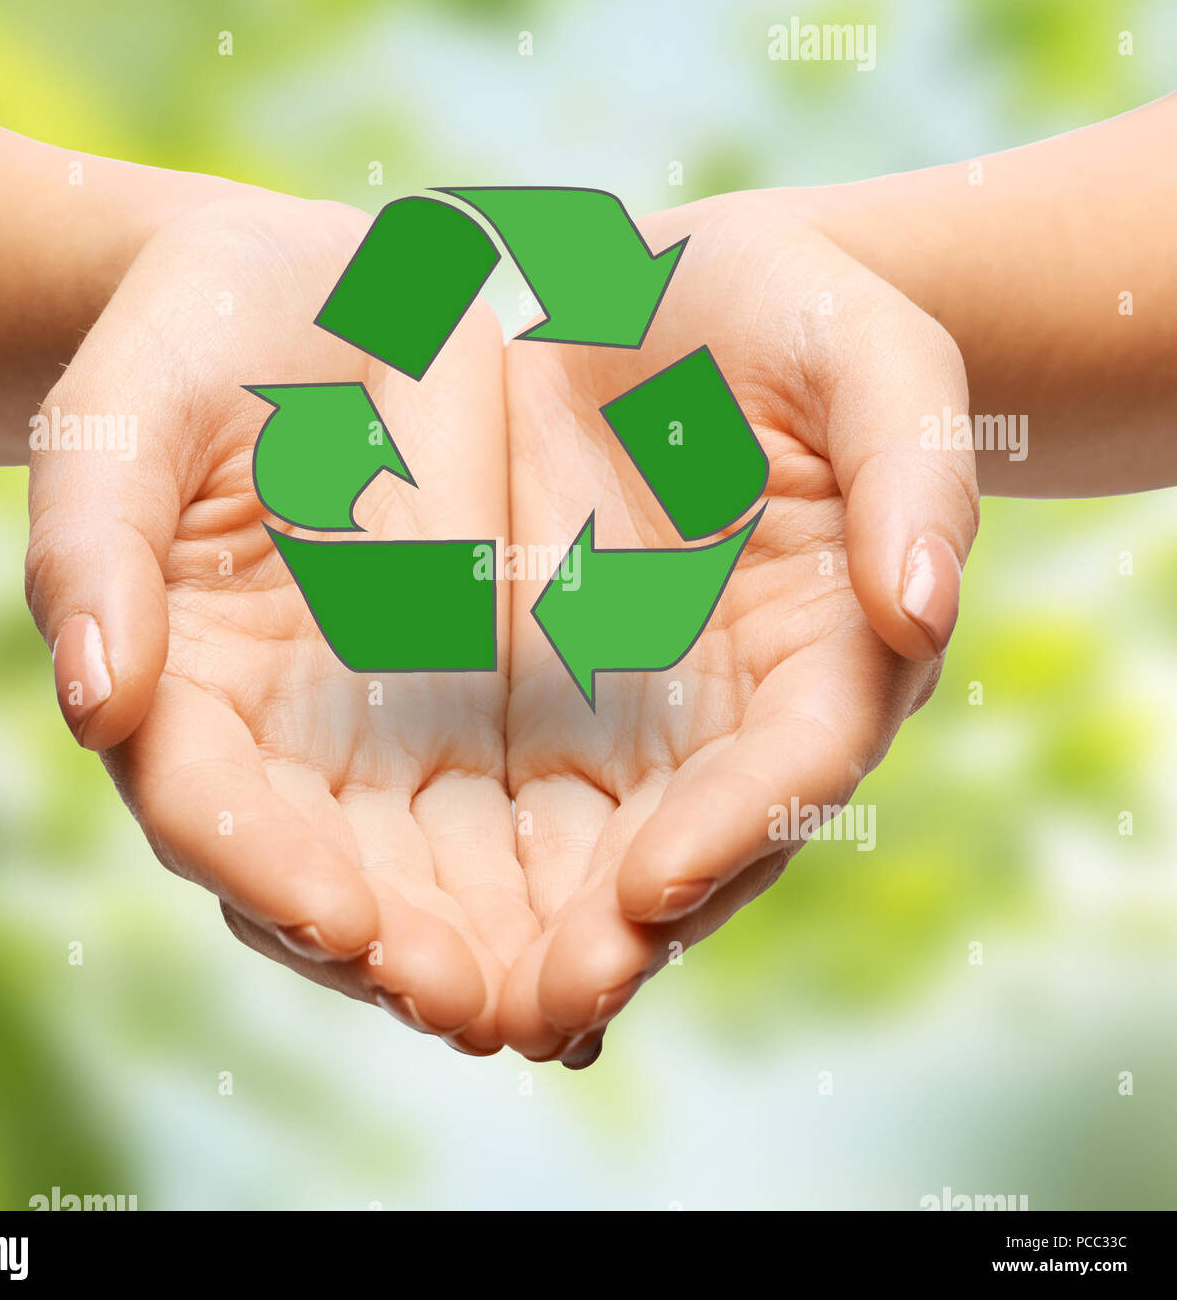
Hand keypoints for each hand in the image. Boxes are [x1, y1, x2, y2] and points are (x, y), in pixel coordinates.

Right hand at [25, 195, 538, 1052]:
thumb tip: (94, 699)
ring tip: (584, 993)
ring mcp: (400, 724)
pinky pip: (551, 793)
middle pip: (343, 883)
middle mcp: (294, 739)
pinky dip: (591, 857)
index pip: (215, 815)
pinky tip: (652, 903)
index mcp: (188, 690)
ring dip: (514, 944)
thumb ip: (93, 549)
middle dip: (415, 958)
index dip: (272, 878)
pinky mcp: (504, 693)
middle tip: (492, 1012)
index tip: (352, 926)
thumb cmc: (198, 344)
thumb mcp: (125, 419)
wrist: (335, 295)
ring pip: (453, 868)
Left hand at [497, 192, 979, 1065]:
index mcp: (826, 649)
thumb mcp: (868, 359)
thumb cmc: (791, 322)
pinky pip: (495, 791)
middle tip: (533, 1004)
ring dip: (523, 933)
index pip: (795, 765)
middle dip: (615, 933)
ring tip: (447, 995)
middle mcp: (728, 710)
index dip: (737, 831)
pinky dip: (454, 861)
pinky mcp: (537, 688)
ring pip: (584, 851)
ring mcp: (630, 709)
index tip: (654, 888)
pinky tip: (385, 909)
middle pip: (687, 849)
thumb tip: (922, 607)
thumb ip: (912, 471)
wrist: (664, 304)